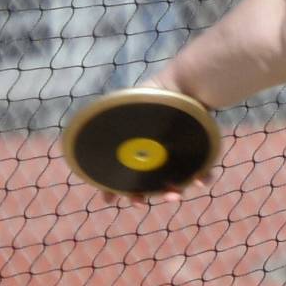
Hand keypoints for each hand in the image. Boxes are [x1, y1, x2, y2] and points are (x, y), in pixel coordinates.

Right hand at [97, 78, 216, 206]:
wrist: (182, 84)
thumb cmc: (152, 95)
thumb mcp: (125, 108)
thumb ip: (109, 125)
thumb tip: (83, 143)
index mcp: (138, 148)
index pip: (124, 173)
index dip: (114, 188)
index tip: (108, 198)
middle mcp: (157, 154)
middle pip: (148, 184)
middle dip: (142, 196)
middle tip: (138, 202)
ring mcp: (179, 154)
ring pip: (175, 182)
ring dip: (173, 193)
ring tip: (174, 195)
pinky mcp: (201, 150)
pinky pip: (202, 170)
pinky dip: (202, 178)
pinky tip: (201, 180)